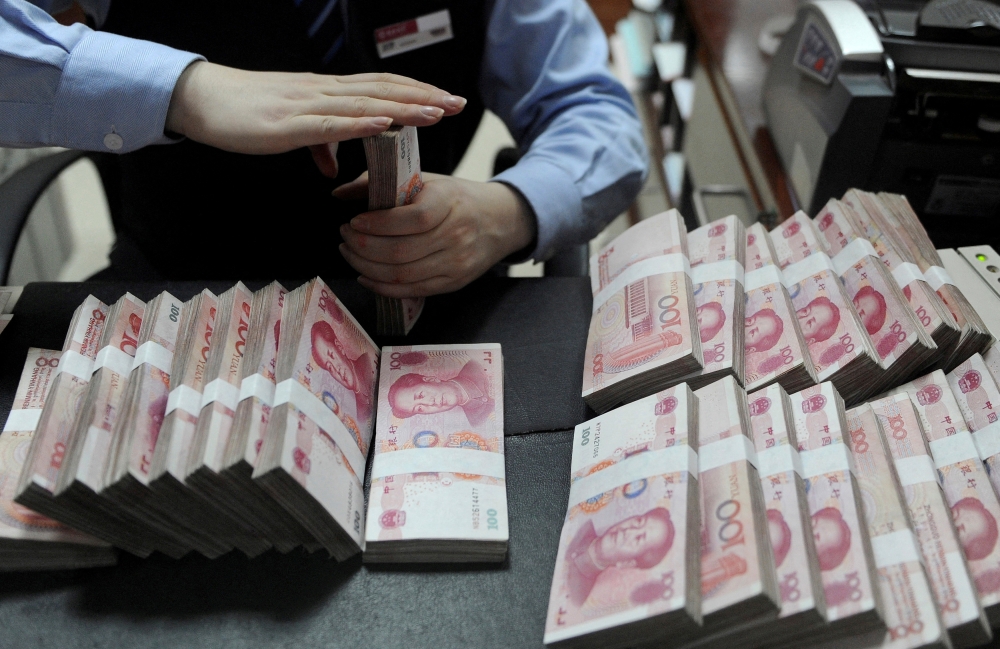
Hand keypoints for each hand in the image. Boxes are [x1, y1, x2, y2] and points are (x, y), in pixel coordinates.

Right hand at [165, 62, 465, 165]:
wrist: (201, 100)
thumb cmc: (245, 113)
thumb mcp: (290, 132)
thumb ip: (318, 144)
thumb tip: (334, 169)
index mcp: (326, 94)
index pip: (380, 87)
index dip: (414, 91)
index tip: (445, 100)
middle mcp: (323, 92)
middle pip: (383, 90)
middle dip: (423, 97)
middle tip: (458, 104)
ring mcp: (308, 105)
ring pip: (364, 103)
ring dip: (403, 106)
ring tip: (436, 111)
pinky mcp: (288, 124)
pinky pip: (330, 124)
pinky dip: (360, 122)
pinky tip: (384, 122)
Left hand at [335, 173, 536, 296]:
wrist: (500, 221)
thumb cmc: (456, 198)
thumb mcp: (426, 180)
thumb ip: (381, 183)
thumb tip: (340, 193)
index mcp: (449, 202)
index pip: (412, 219)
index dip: (377, 224)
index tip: (354, 221)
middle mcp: (456, 235)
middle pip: (402, 252)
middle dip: (364, 248)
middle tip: (345, 238)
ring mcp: (456, 263)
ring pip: (403, 275)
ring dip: (367, 267)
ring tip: (350, 254)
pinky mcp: (453, 283)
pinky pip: (412, 290)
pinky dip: (382, 286)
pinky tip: (365, 275)